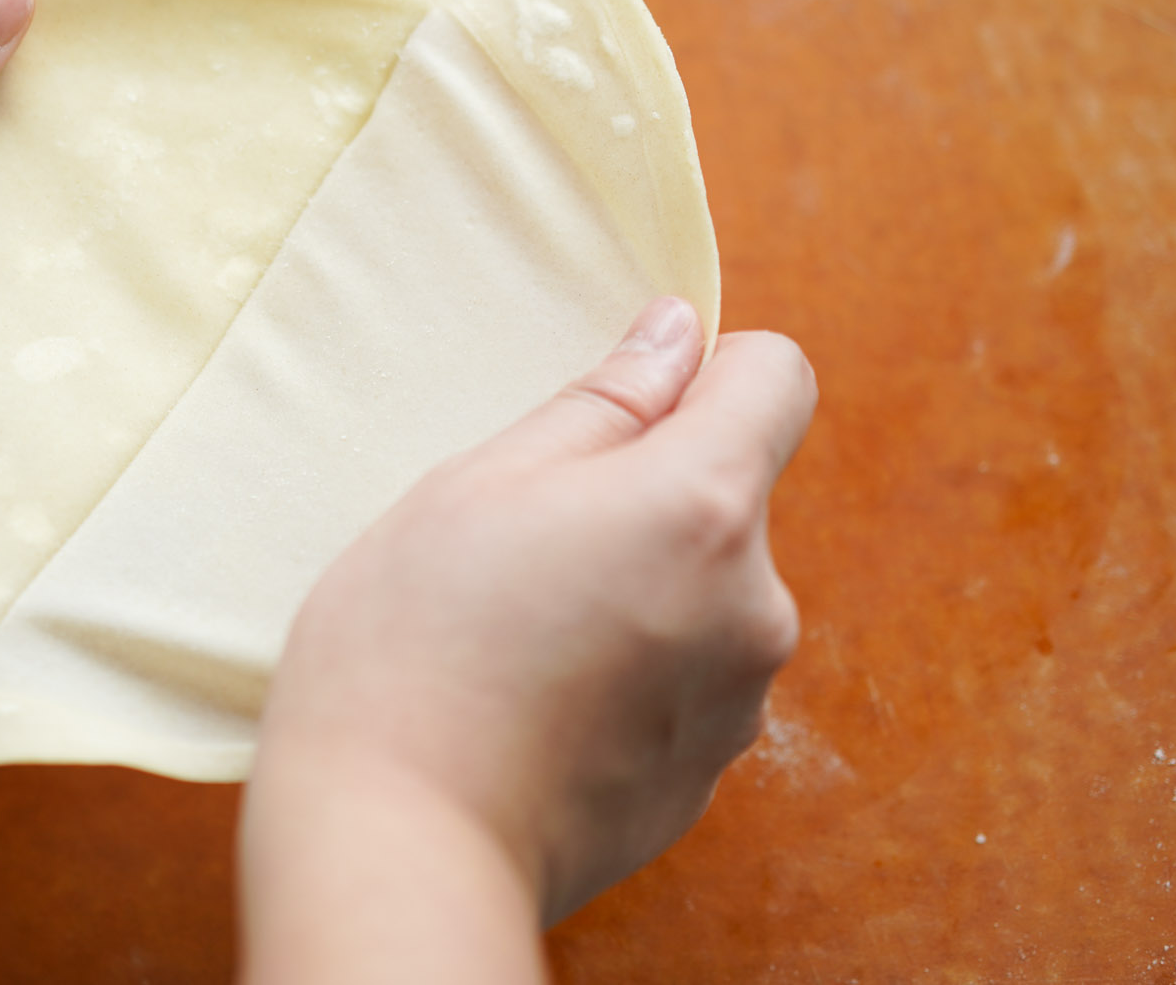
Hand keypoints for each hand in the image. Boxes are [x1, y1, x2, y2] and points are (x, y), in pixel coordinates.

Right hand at [244, 297, 816, 968]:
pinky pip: (686, 678)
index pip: (777, 377)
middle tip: (526, 544)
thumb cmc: (412, 643)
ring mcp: (739, 700)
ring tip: (522, 633)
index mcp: (701, 505)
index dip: (707, 370)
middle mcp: (754, 602)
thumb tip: (676, 334)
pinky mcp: (708, 775)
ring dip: (642, 587)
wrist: (397, 840)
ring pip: (705, 589)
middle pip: (731, 494)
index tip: (626, 409)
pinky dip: (633, 671)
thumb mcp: (480, 483)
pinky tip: (540, 701)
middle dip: (649, 495)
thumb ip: (602, 403)